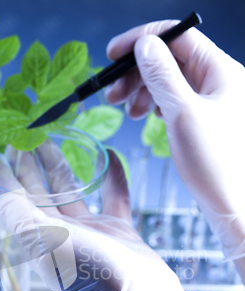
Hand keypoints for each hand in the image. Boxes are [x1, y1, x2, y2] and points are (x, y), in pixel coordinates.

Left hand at [0, 140, 207, 290]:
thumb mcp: (43, 240)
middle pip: (40, 193)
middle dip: (30, 165)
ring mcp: (91, 234)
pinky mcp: (118, 233)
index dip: (5, 175)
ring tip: (54, 138)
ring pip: (72, 193)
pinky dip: (111, 177)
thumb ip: (16, 210)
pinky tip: (109, 154)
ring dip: (62, 166)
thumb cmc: (90, 273)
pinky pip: (113, 198)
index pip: (15, 201)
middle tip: (26, 135)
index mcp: (38, 240)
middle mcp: (61, 237)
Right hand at [105, 20, 244, 260]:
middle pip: (171, 59)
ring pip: (170, 80)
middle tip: (113, 94)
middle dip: (137, 72)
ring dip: (143, 90)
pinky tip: (146, 117)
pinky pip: (175, 100)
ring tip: (127, 112)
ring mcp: (212, 99)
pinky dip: (155, 105)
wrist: (231, 202)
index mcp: (221, 70)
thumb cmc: (214, 163)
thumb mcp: (182, 114)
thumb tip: (144, 44)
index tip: (113, 53)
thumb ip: (162, 75)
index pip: (178, 36)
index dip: (142, 39)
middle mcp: (219, 80)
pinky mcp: (204, 118)